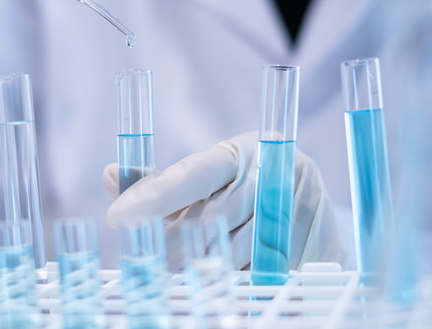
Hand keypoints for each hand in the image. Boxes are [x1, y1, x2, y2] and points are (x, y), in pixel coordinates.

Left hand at [103, 131, 346, 268]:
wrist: (311, 208)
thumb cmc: (242, 191)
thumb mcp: (205, 180)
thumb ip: (160, 183)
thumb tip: (110, 176)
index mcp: (239, 152)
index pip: (192, 172)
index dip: (155, 195)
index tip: (118, 216)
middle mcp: (271, 174)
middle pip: (214, 217)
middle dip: (176, 243)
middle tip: (150, 259)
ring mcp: (299, 209)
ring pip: (240, 249)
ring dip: (208, 264)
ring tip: (187, 270)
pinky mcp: (321, 243)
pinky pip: (269, 272)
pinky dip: (242, 278)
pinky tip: (227, 279)